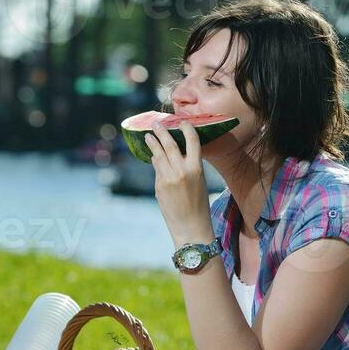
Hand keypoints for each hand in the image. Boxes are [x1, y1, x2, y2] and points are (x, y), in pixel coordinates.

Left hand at [146, 122, 213, 245]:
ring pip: (158, 155)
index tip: (182, 123)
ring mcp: (168, 178)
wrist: (191, 226)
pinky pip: (157, 169)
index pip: (192, 141)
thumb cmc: (198, 204)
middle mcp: (181, 171)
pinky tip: (154, 156)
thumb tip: (170, 153)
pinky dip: (156, 161)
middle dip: (162, 132)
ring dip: (153, 143)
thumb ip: (187, 166)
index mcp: (196, 168)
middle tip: (156, 123)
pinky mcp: (159, 186)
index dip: (186, 129)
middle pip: (170, 145)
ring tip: (148, 135)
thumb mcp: (199, 182)